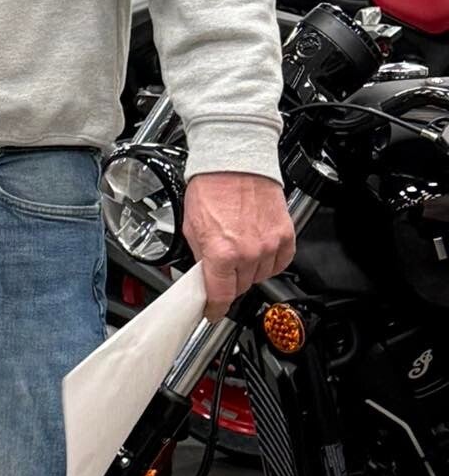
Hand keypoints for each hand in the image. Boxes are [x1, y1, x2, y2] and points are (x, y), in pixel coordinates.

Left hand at [182, 172, 294, 321]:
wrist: (234, 163)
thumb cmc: (211, 188)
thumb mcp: (191, 227)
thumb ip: (199, 257)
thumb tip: (201, 277)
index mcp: (221, 253)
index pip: (220, 296)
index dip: (214, 308)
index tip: (211, 312)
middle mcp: (248, 252)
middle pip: (241, 286)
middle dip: (229, 280)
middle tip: (222, 264)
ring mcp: (270, 245)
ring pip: (260, 276)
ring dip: (249, 270)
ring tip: (239, 247)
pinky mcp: (286, 235)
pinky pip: (280, 262)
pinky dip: (269, 260)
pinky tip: (258, 247)